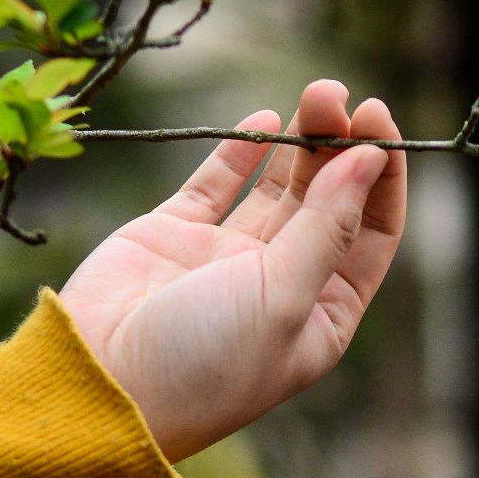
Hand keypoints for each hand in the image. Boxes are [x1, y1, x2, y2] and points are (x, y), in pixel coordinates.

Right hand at [56, 78, 407, 463]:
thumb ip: (327, 226)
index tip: (378, 124)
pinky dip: (241, 150)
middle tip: (338, 95)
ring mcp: (227, 257)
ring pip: (277, 185)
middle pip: (327, 200)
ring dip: (300, 140)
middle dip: (339, 146)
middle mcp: (282, 285)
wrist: (97, 384)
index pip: (371, 235)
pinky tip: (264, 119)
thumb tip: (372, 160)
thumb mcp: (283, 297)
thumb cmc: (202, 363)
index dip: (380, 179)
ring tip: (317, 93)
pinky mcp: (174, 234)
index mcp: (322, 315)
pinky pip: (217, 183)